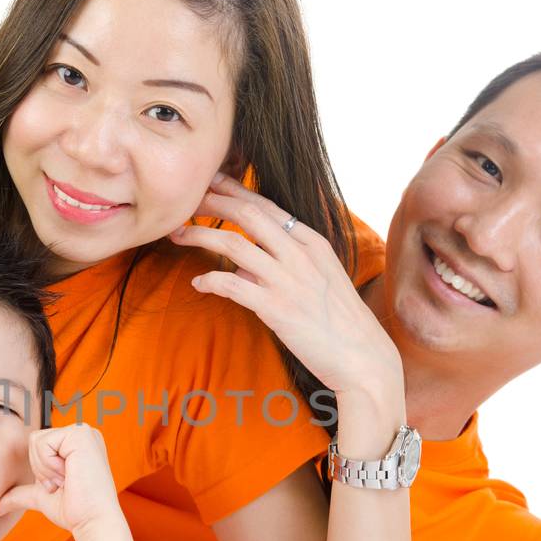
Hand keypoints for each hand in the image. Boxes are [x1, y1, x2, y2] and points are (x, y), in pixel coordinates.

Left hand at [0, 423, 122, 536]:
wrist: (93, 521)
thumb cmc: (75, 511)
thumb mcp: (43, 496)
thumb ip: (22, 493)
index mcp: (75, 443)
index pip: (38, 444)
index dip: (41, 469)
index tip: (62, 485)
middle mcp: (81, 433)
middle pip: (35, 440)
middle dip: (41, 468)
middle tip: (64, 484)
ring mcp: (82, 431)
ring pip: (36, 440)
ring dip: (45, 468)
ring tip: (67, 480)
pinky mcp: (80, 434)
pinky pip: (43, 443)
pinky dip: (49, 465)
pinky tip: (69, 475)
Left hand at [169, 172, 402, 409]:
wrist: (362, 357)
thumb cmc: (340, 321)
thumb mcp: (321, 277)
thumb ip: (286, 262)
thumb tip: (244, 264)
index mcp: (312, 241)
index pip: (266, 205)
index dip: (234, 191)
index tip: (211, 183)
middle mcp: (300, 254)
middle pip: (246, 213)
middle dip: (211, 203)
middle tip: (186, 204)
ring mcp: (288, 280)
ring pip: (233, 243)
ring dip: (199, 236)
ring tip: (178, 235)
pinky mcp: (277, 308)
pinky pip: (231, 285)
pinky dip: (209, 281)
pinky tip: (197, 284)